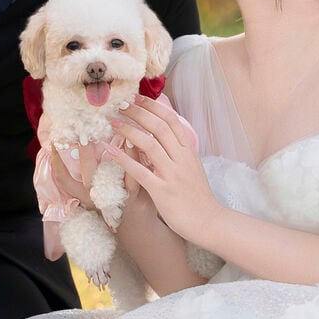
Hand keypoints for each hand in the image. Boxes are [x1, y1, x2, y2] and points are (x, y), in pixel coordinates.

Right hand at [46, 136, 144, 205]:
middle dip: (84, 151)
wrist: (136, 225)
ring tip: (111, 129)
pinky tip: (131, 140)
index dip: (55, 160)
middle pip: (86, 173)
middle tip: (83, 130)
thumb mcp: (93, 189)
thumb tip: (71, 143)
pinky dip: (131, 155)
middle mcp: (96, 197)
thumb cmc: (111, 200)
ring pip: (110, 174)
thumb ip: (84, 170)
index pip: (62, 178)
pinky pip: (132, 174)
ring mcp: (115, 196)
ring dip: (111, 150)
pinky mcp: (134, 194)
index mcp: (81, 194)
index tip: (55, 139)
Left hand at [100, 94, 219, 242]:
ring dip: (128, 130)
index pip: (171, 120)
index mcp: (188, 151)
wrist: (208, 221)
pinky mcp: (162, 191)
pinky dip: (123, 159)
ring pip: (149, 144)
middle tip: (119, 104)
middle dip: (137, 112)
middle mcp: (181, 158)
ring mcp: (172, 174)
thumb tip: (161, 134)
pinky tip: (110, 150)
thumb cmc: (197, 196)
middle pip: (158, 127)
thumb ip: (178, 151)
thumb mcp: (191, 167)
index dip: (153, 106)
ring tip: (111, 121)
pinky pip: (140, 171)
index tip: (136, 97)